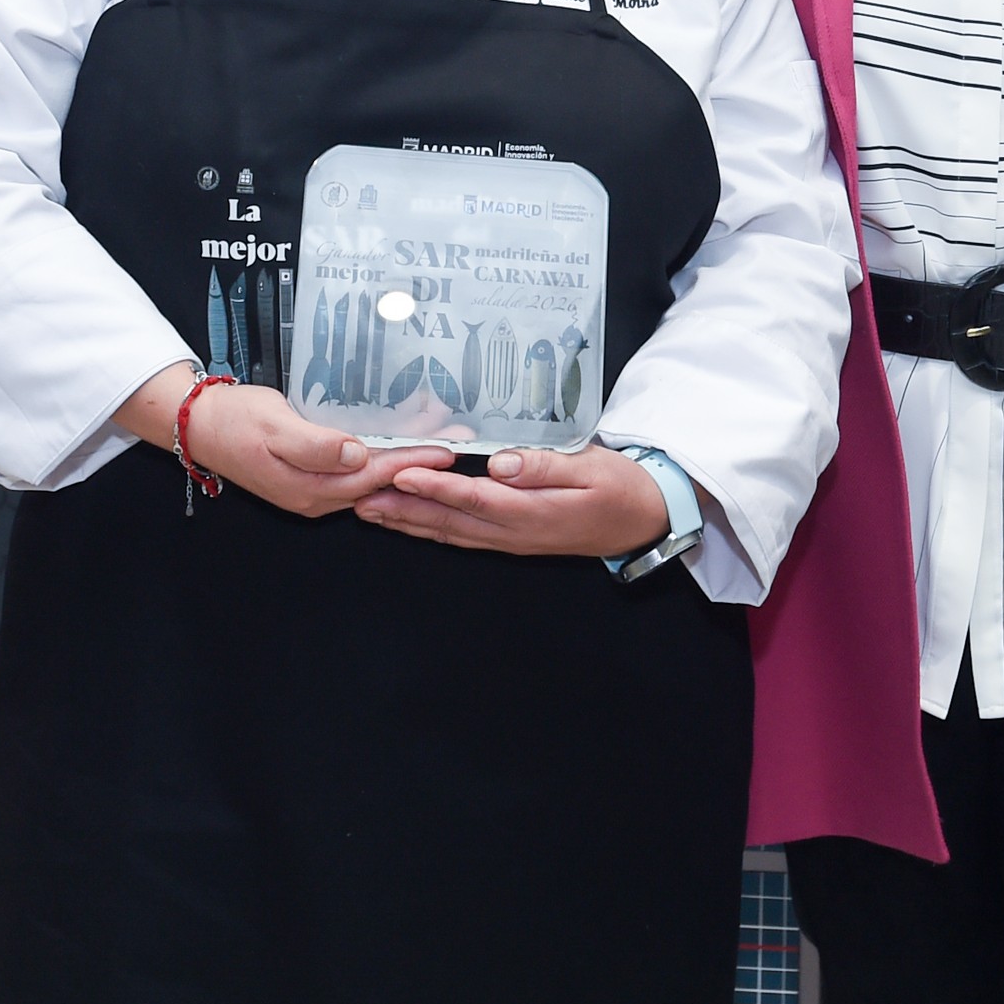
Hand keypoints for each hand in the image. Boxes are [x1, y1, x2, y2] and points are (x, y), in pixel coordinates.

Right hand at [119, 366, 446, 518]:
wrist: (200, 425)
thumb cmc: (235, 420)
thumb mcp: (274, 426)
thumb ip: (315, 444)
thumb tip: (355, 455)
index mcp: (309, 488)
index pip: (374, 476)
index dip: (412, 462)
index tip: (447, 450)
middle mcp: (316, 498)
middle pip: (380, 484)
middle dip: (420, 466)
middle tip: (458, 446)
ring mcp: (314, 492)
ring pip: (370, 482)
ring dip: (405, 465)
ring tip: (440, 444)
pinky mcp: (311, 480)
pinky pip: (356, 475)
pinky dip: (382, 462)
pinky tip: (399, 447)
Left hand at [358, 443, 673, 560]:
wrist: (643, 520)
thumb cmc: (620, 487)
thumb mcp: (593, 467)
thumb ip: (546, 465)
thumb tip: (503, 462)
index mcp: (533, 512)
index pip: (475, 498)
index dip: (435, 486)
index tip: (401, 473)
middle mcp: (514, 532)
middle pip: (449, 521)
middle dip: (402, 510)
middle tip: (360, 498)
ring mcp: (510, 540)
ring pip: (449, 533)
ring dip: (406, 523)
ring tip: (368, 511)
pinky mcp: (511, 540)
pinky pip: (461, 537)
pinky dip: (428, 529)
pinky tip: (408, 522)